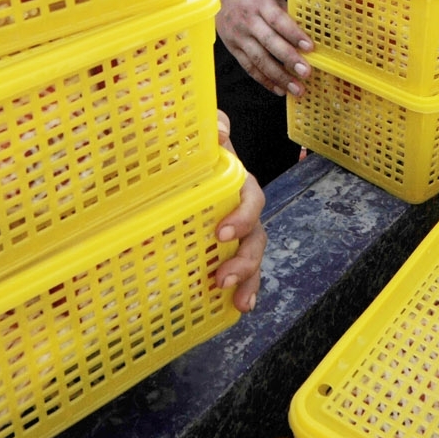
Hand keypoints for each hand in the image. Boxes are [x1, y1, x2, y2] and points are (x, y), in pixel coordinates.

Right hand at [212, 0, 312, 97]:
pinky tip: (279, 88)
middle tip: (305, 73)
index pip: (278, 20)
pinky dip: (264, 80)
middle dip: (289, 59)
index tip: (309, 47)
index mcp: (260, 4)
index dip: (294, 35)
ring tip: (295, 88)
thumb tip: (306, 35)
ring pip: (259, 59)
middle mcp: (248, 21)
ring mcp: (238, 36)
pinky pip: (249, 67)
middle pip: (269, 42)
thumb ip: (286, 14)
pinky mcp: (232, 48)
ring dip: (278, 76)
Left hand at [212, 112, 266, 312]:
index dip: (242, 217)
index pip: (251, 199)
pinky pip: (241, 275)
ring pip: (251, 260)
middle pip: (256, 238)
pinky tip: (235, 309)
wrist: (182, 171)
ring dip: (247, 280)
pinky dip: (242, 291)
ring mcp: (237, 237)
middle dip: (245, 260)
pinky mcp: (226, 254)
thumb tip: (218, 131)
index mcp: (238, 186)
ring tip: (236, 299)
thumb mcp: (205, 139)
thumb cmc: (198, 156)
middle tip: (223, 276)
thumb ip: (213, 128)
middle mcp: (242, 213)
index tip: (221, 234)